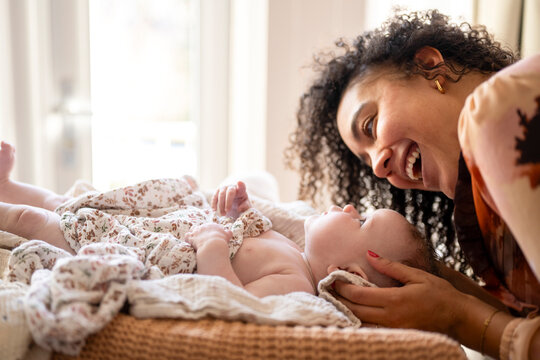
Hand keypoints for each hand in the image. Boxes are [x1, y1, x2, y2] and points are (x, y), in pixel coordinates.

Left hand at [184, 223, 231, 250]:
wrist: (213, 245)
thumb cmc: (221, 241)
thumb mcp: (227, 236)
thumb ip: (228, 233)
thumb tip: (229, 231)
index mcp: (213, 226)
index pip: (211, 226)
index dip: (210, 231)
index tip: (211, 235)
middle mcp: (204, 226)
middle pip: (202, 227)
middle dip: (202, 231)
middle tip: (203, 238)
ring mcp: (197, 231)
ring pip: (193, 229)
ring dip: (193, 233)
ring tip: (194, 237)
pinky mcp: (191, 237)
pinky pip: (187, 236)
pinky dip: (187, 238)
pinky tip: (189, 241)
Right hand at [212, 181, 251, 217]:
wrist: (234, 202)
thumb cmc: (241, 204)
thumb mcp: (246, 206)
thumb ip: (246, 207)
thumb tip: (239, 208)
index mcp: (241, 190)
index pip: (242, 186)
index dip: (240, 184)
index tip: (239, 182)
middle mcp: (232, 187)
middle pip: (230, 192)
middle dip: (228, 202)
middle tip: (227, 211)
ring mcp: (224, 188)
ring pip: (221, 194)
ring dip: (221, 205)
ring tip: (223, 214)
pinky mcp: (217, 191)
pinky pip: (214, 197)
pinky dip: (214, 203)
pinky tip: (214, 210)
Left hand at [333, 251, 468, 336]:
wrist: (460, 319)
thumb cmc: (440, 294)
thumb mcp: (417, 275)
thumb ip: (390, 266)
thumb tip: (369, 254)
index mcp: (395, 301)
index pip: (358, 295)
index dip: (341, 285)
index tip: (331, 273)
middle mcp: (391, 318)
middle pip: (354, 310)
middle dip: (337, 297)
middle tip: (325, 285)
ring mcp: (393, 330)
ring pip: (360, 322)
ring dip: (344, 310)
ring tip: (333, 296)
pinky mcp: (396, 336)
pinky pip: (370, 329)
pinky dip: (358, 320)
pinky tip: (351, 310)